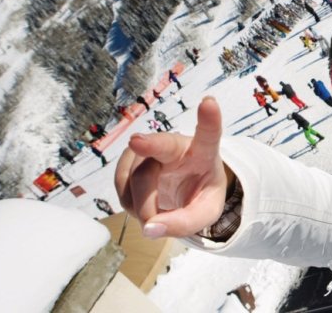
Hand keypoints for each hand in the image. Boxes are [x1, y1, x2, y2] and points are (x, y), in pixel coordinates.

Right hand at [115, 96, 229, 237]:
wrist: (185, 189)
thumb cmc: (200, 194)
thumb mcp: (204, 213)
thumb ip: (184, 224)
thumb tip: (150, 229)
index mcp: (204, 152)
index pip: (209, 134)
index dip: (210, 119)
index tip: (209, 102)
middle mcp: (176, 146)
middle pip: (161, 145)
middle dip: (149, 142)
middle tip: (138, 142)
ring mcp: (149, 150)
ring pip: (137, 177)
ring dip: (142, 205)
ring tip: (157, 213)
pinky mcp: (129, 160)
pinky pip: (122, 186)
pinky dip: (130, 204)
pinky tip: (144, 204)